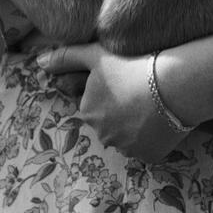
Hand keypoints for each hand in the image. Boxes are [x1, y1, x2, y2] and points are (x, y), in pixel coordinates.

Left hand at [37, 42, 190, 162]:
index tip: (125, 80)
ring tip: (153, 101)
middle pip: (110, 121)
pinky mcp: (149, 157)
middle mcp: (103, 136)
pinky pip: (147, 147)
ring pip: (128, 135)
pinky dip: (152, 136)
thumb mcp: (95, 55)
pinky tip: (161, 117)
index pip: (95, 104)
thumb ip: (66, 58)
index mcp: (87, 112)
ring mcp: (126, 149)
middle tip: (140, 90)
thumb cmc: (131, 64)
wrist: (173, 83)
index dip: (111, 91)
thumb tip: (39, 63)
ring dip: (136, 124)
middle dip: (121, 109)